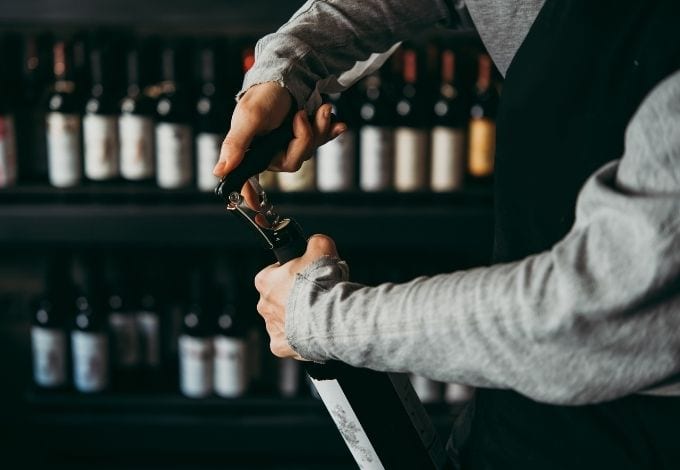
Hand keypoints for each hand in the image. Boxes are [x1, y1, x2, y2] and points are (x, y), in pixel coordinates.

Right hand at [213, 82, 346, 203]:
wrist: (287, 76)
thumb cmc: (263, 95)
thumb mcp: (250, 118)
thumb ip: (236, 144)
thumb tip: (220, 171)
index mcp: (252, 152)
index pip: (248, 182)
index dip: (251, 197)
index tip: (256, 208)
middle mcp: (271, 153)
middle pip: (293, 162)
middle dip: (304, 138)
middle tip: (301, 116)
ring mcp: (289, 145)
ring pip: (309, 151)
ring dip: (318, 128)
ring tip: (321, 109)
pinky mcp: (306, 136)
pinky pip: (321, 141)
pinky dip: (330, 130)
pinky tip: (338, 124)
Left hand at [254, 234, 338, 358]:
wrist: (329, 317)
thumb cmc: (321, 285)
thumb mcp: (322, 247)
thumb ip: (315, 242)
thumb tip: (315, 242)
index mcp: (265, 280)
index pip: (274, 272)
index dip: (291, 272)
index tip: (304, 274)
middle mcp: (263, 304)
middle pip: (277, 297)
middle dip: (293, 296)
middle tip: (314, 294)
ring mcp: (271, 327)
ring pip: (282, 320)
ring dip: (296, 317)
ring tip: (316, 313)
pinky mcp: (281, 346)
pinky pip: (288, 340)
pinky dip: (299, 337)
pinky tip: (312, 330)